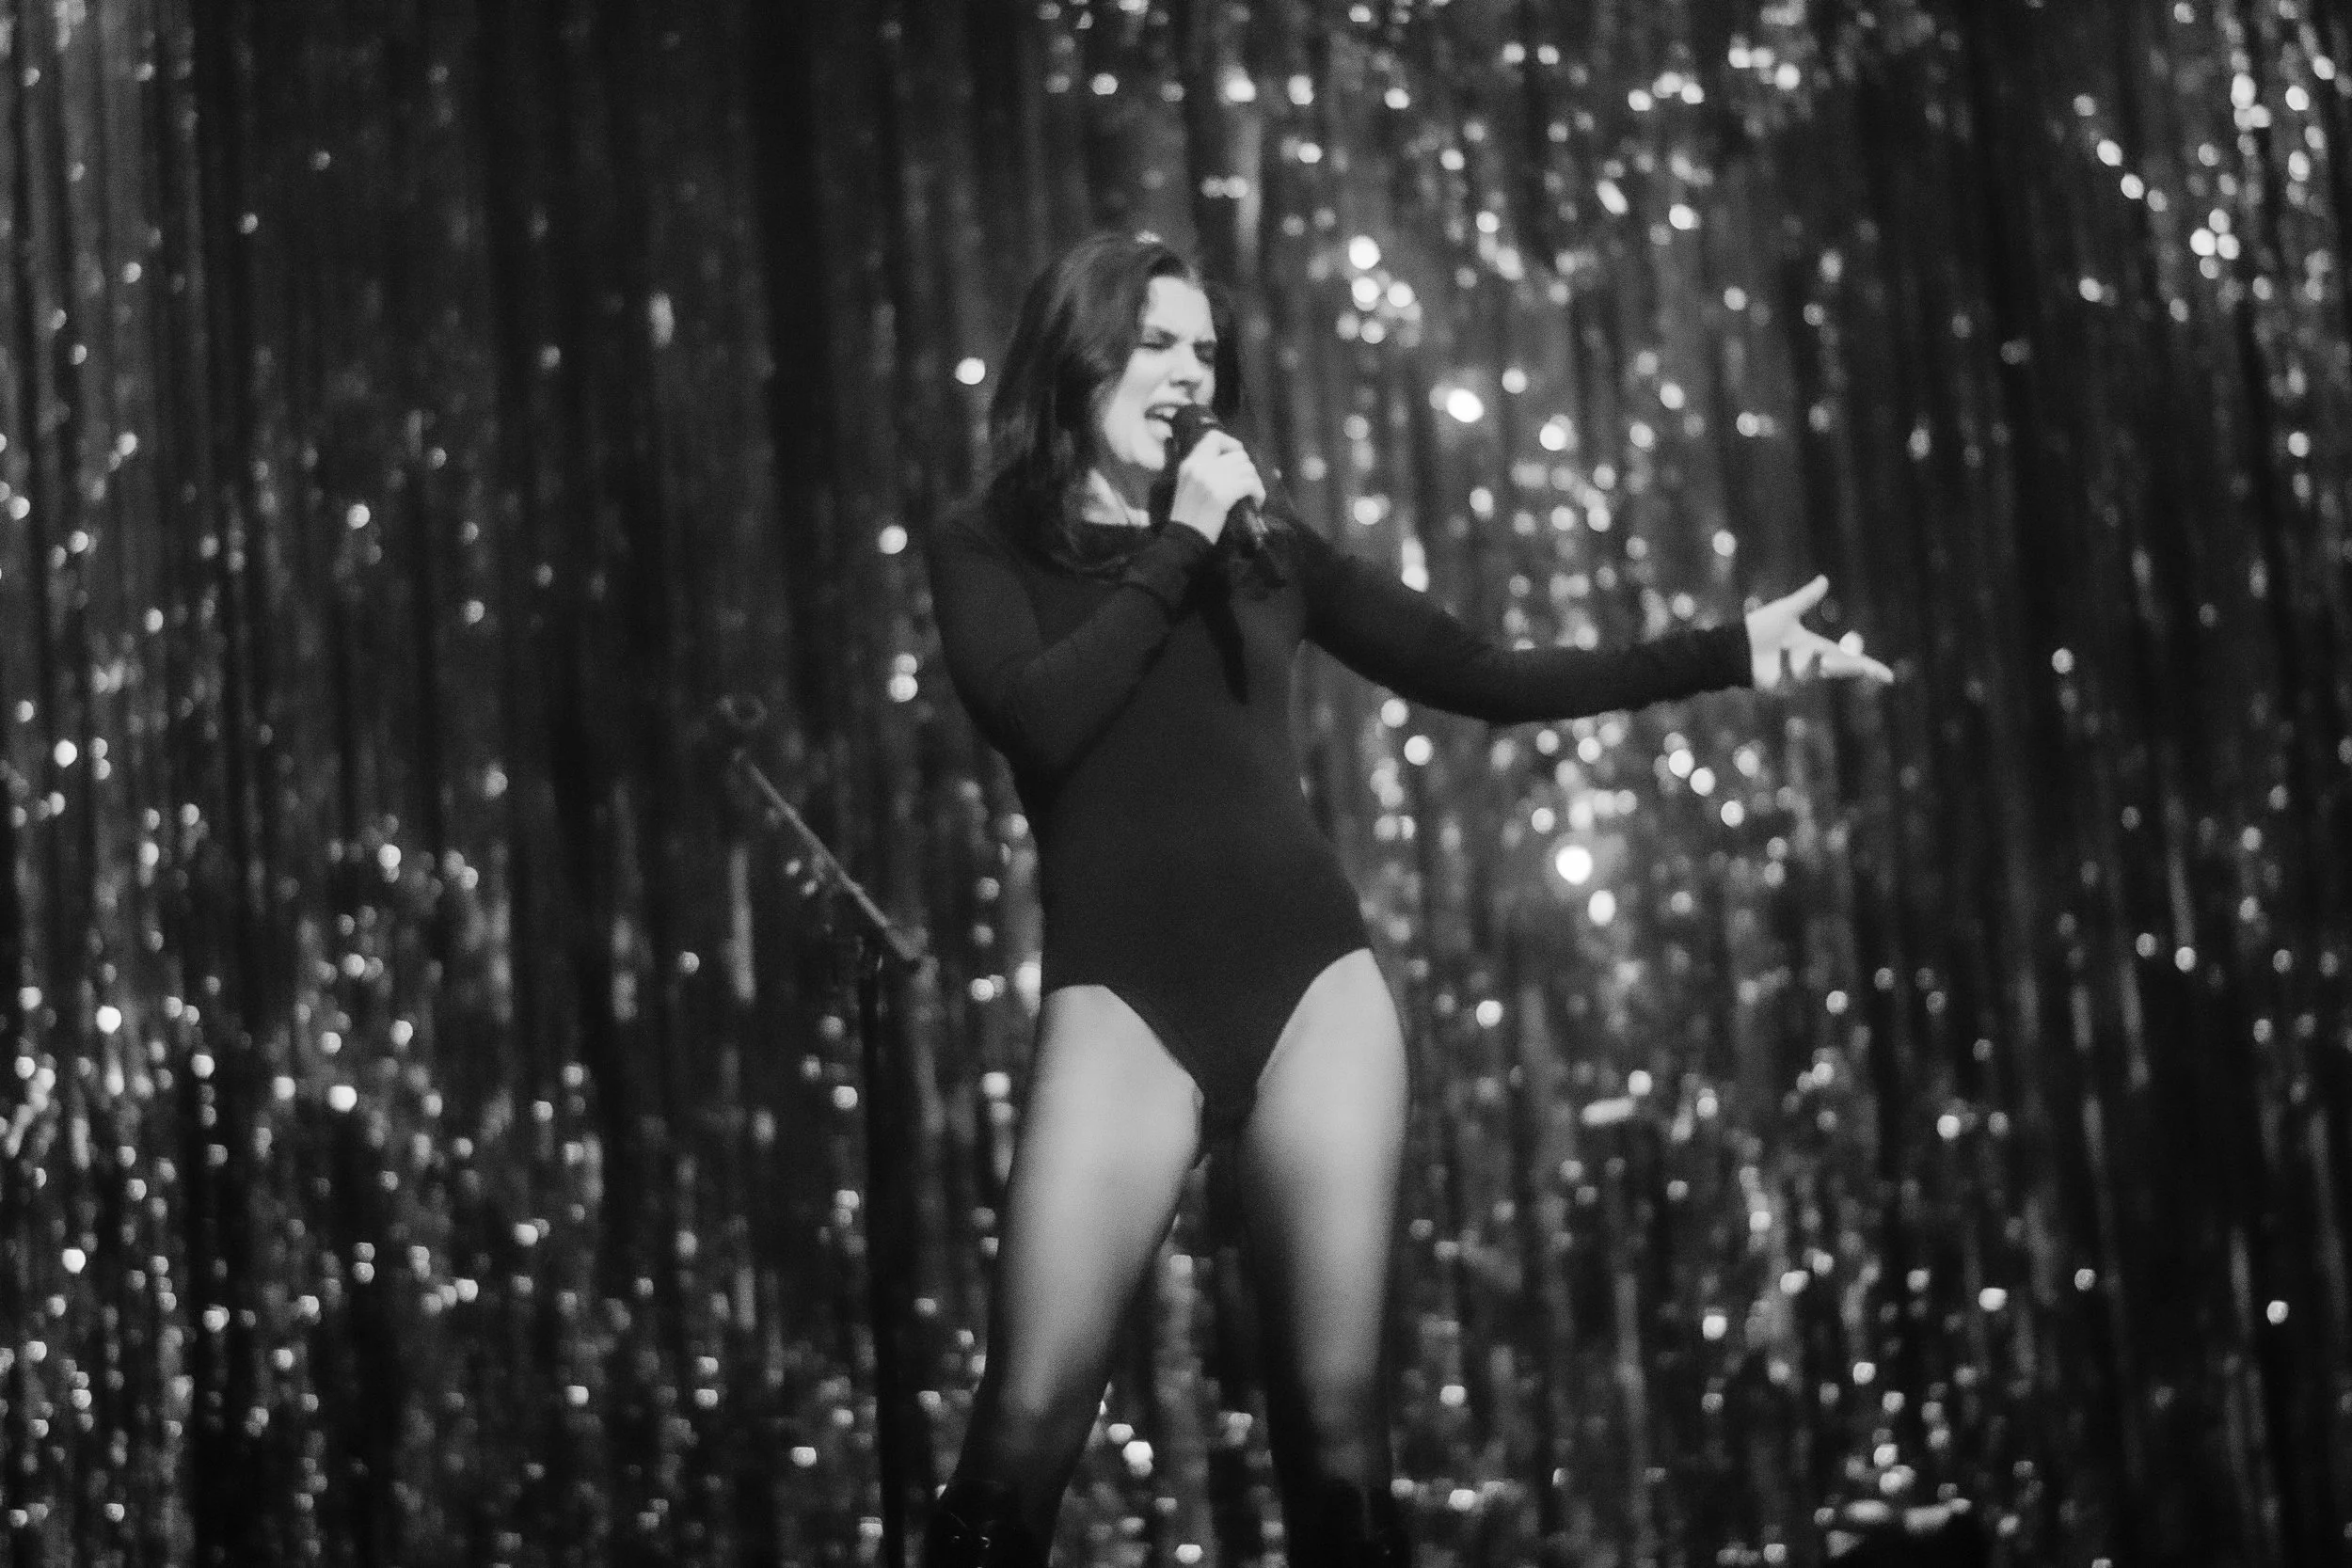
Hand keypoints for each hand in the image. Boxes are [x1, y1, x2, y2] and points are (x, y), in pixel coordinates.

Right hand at [1168, 430, 1263, 543]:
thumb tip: (1228, 461)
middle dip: (1247, 469)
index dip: (1231, 443)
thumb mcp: (1187, 483)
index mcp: (1191, 462)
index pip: (1214, 437)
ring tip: (1252, 494)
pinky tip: (1256, 502)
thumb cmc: (1187, 513)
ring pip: (1248, 469)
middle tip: (1246, 483)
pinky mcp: (1224, 493)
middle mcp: (1202, 466)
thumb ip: (1202, 468)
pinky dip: (1258, 493)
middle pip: (1238, 455)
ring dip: (1255, 482)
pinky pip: (1251, 484)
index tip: (1236, 455)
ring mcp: (1213, 479)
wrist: (1184, 536)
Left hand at [1744, 576, 1893, 688]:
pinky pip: (1791, 677)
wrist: (1733, 645)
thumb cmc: (1759, 629)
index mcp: (1817, 649)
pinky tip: (1780, 651)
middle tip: (1866, 669)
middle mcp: (1810, 666)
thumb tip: (1824, 579)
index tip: (1888, 677)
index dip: (1868, 668)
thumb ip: (1807, 598)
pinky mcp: (1782, 687)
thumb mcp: (1787, 610)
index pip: (1849, 660)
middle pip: (1839, 670)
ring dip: (1807, 660)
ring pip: (1814, 672)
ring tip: (1789, 645)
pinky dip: (1787, 663)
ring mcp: (1797, 679)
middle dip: (1852, 669)